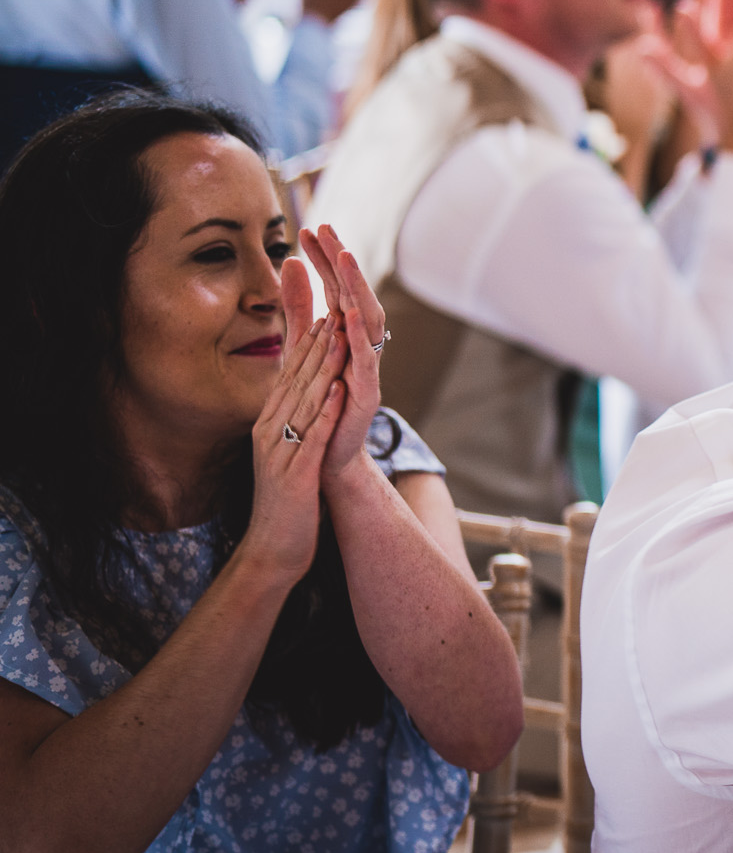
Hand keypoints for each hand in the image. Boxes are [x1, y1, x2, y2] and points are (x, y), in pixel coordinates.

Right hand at [237, 274, 349, 585]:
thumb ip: (296, 417)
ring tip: (341, 334)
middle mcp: (270, 430)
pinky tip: (341, 391)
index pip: (289, 374)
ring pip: (303, 401)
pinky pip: (312, 438)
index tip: (327, 309)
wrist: (274, 548)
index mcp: (270, 422)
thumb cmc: (287, 498)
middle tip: (335, 303)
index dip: (308, 340)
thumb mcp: (289, 449)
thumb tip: (310, 386)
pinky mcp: (294, 475)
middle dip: (316, 340)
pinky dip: (327, 412)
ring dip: (323, 366)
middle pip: (295, 378)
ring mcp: (280, 452)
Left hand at [296, 225, 387, 485]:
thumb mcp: (301, 347)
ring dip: (356, 288)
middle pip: (354, 294)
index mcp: (346, 333)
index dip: (324, 258)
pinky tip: (347, 316)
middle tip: (326, 229)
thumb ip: (297, 308)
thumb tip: (289, 261)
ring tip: (344, 258)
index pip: (335, 286)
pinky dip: (359, 337)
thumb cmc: (319, 403)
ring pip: (367, 319)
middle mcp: (362, 345)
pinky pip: (366, 360)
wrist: (327, 458)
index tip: (308, 228)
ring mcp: (368, 367)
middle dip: (341, 261)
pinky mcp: (367, 393)